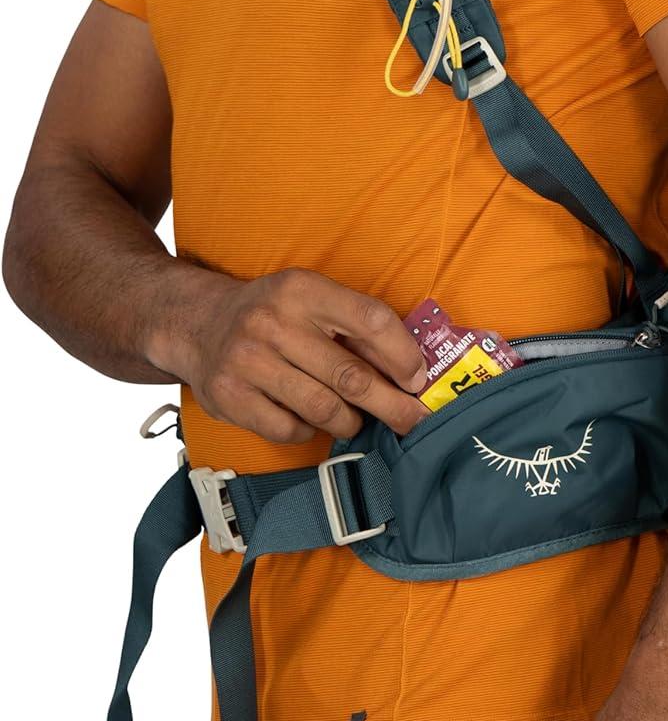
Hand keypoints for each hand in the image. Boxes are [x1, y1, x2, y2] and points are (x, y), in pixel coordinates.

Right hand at [154, 265, 430, 442]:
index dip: (403, 354)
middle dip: (392, 404)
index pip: (370, 320)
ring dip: (351, 422)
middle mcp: (273, 323)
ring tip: (357, 421)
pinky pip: (290, 429)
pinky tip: (312, 420)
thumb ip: (354, 325)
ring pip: (324, 408)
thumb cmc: (271, 313)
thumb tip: (412, 368)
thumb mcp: (310, 297)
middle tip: (414, 420)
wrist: (196, 324)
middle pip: (351, 376)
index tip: (419, 378)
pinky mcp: (230, 398)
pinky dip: (311, 431)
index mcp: (302, 289)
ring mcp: (248, 362)